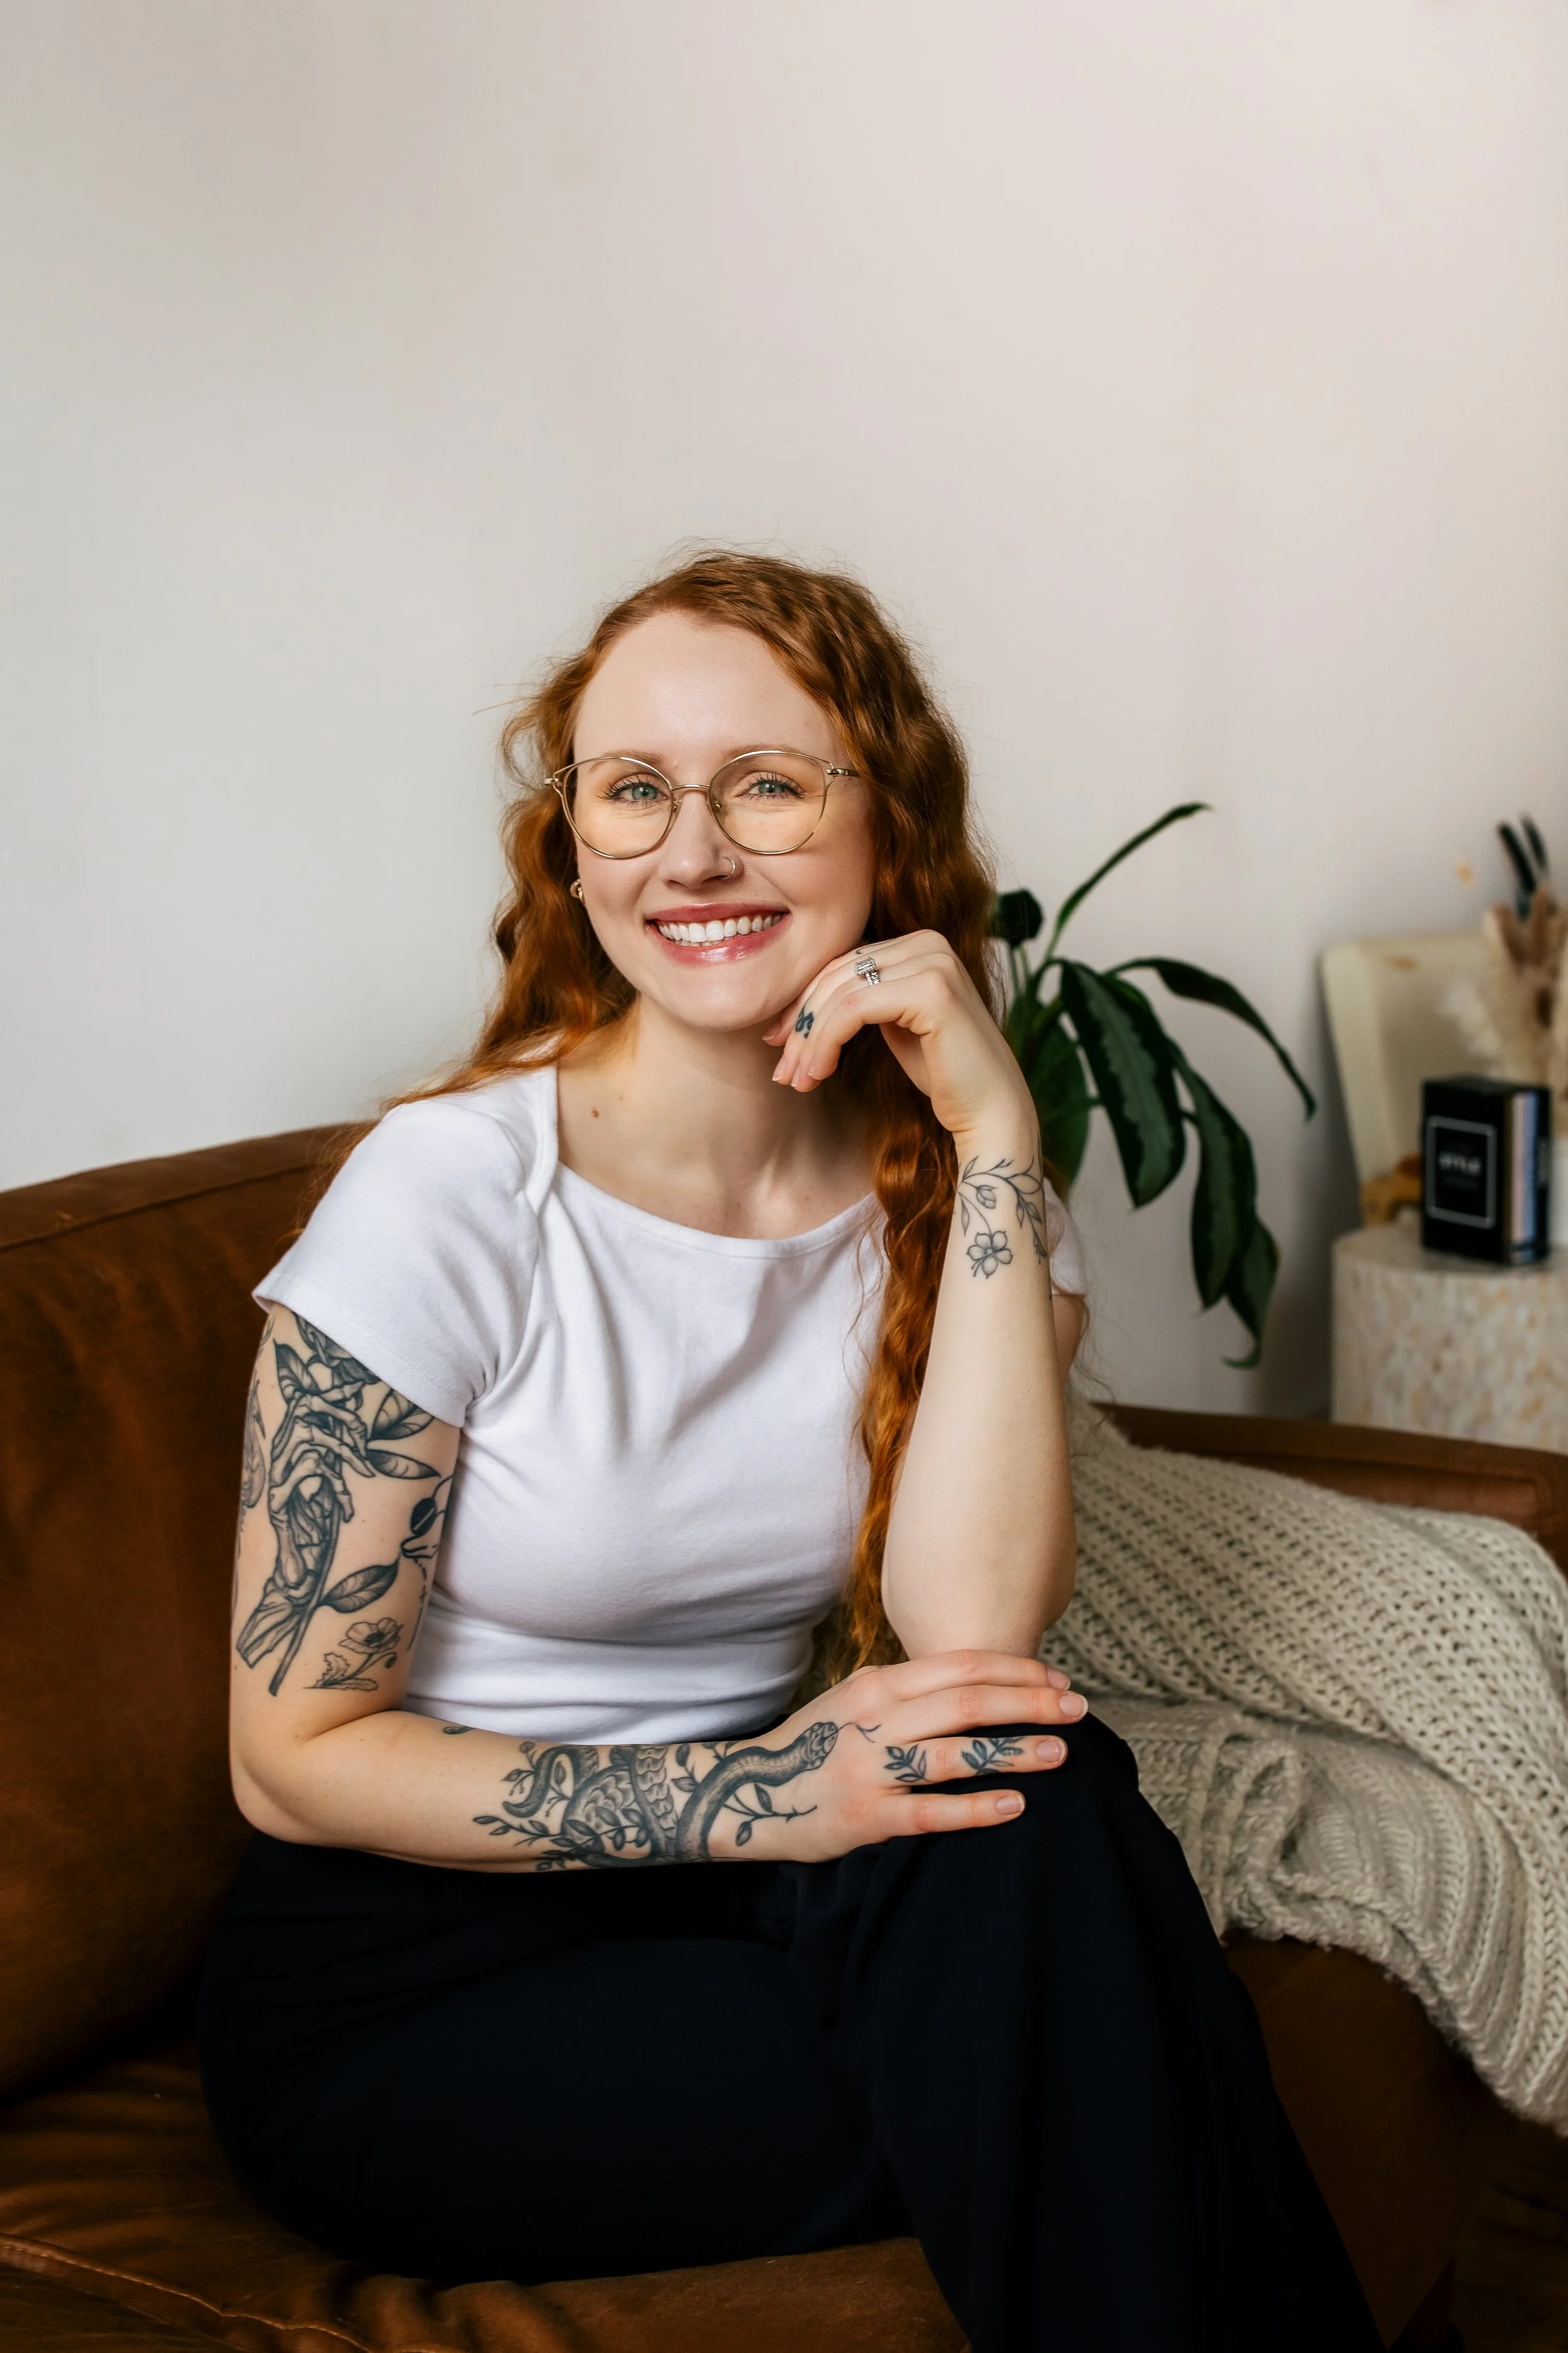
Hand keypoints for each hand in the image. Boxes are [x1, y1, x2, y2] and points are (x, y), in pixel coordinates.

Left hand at [763, 930, 1034, 1145]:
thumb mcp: (893, 1025)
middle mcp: (929, 942)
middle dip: (801, 1024)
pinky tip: (820, 1072)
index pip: (842, 963)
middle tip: (782, 1070)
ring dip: (809, 1039)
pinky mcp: (932, 990)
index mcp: (920, 944)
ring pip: (840, 992)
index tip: (778, 1042)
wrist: (990, 1112)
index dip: (804, 1002)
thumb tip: (796, 1004)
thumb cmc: (943, 1074)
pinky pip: (855, 1008)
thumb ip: (861, 999)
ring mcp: (934, 962)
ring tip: (797, 1079)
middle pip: (837, 973)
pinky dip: (826, 1041)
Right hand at [764, 1650, 1086, 1863]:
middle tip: (1077, 1710)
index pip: (960, 1665)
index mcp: (879, 1685)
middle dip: (1030, 1703)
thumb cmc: (817, 1744)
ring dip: (1015, 1750)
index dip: (1016, 1669)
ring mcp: (870, 1768)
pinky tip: (1015, 1805)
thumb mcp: (857, 1701)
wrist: (747, 1791)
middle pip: (968, 1702)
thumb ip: (910, 1691)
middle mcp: (875, 1719)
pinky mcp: (866, 1817)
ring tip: (1060, 1754)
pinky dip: (976, 1807)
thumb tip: (980, 1682)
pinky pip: (931, 1810)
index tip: (1058, 1678)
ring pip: (956, 1753)